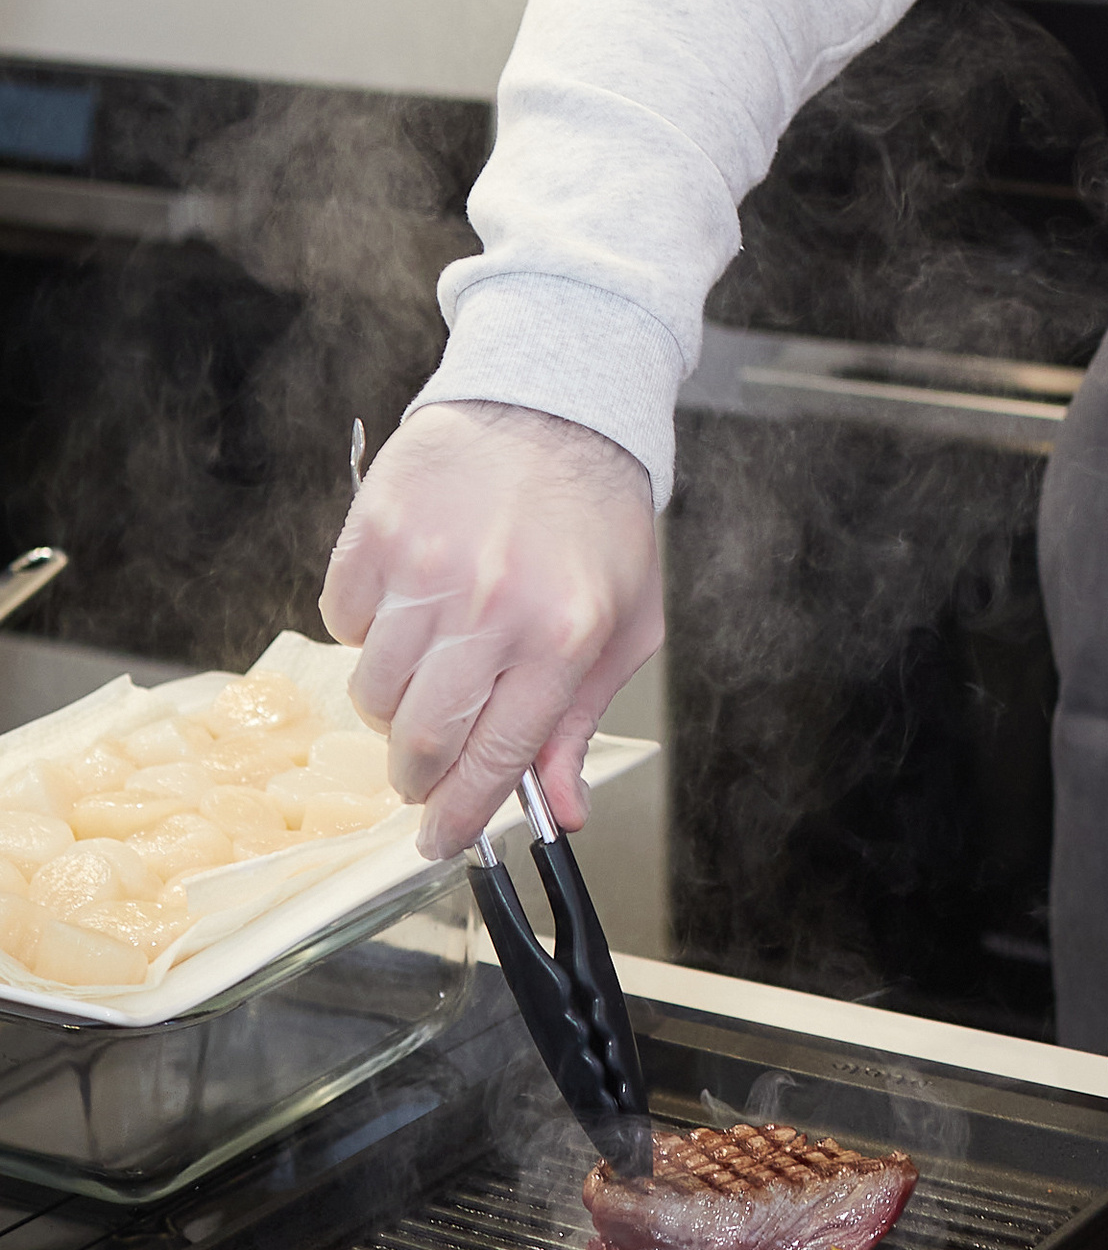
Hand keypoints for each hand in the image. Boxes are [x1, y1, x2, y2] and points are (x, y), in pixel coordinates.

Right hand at [321, 399, 660, 859]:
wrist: (556, 406)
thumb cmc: (596, 521)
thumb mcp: (622, 624)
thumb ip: (581, 722)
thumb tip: (559, 812)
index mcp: (561, 639)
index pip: (494, 762)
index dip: (457, 818)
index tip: (437, 843)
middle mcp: (491, 607)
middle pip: (419, 740)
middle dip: (416, 774)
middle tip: (424, 766)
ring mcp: (427, 568)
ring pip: (370, 692)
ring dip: (390, 704)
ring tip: (425, 672)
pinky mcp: (376, 530)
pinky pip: (342, 622)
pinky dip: (364, 633)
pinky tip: (406, 607)